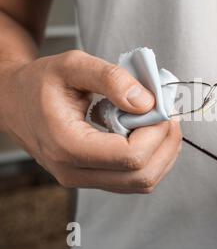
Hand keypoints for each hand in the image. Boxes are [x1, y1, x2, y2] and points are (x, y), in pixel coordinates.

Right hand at [0, 50, 181, 192]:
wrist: (15, 101)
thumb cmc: (40, 82)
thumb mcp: (73, 65)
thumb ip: (111, 79)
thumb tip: (147, 103)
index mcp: (67, 145)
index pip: (130, 156)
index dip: (156, 132)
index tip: (162, 107)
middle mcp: (74, 171)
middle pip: (141, 177)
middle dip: (165, 144)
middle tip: (169, 115)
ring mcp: (83, 179)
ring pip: (141, 183)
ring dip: (162, 153)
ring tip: (162, 122)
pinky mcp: (92, 177)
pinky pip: (133, 179)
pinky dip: (152, 158)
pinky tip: (150, 134)